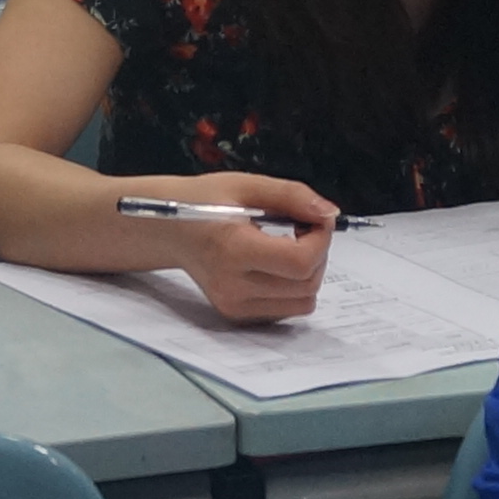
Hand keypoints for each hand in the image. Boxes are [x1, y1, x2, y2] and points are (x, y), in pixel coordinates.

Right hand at [145, 180, 341, 322]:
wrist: (169, 230)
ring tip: (291, 245)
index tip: (316, 219)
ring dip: (310, 272)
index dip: (321, 239)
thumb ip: (292, 196)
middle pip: (307, 283)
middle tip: (303, 227)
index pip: (300, 262)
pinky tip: (278, 263)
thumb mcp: (247, 185)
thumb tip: (329, 214)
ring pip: (303, 301)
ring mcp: (234, 305)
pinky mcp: (237, 313)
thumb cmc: (203, 203)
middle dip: (319, 253)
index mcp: (233, 250)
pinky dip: (294, 287)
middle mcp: (233, 285)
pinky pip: (287, 308)